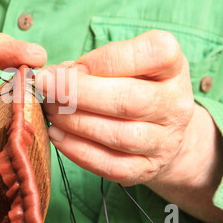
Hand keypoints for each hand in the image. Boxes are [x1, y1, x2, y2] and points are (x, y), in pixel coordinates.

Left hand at [35, 30, 194, 185]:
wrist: (160, 128)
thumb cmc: (133, 84)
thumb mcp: (124, 62)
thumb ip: (94, 63)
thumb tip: (54, 75)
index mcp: (173, 67)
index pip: (153, 53)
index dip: (105, 59)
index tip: (72, 65)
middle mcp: (176, 104)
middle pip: (129, 100)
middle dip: (78, 93)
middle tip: (47, 87)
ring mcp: (166, 141)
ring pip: (119, 135)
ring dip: (75, 122)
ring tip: (51, 110)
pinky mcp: (148, 168)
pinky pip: (112, 166)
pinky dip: (78, 151)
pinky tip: (57, 136)